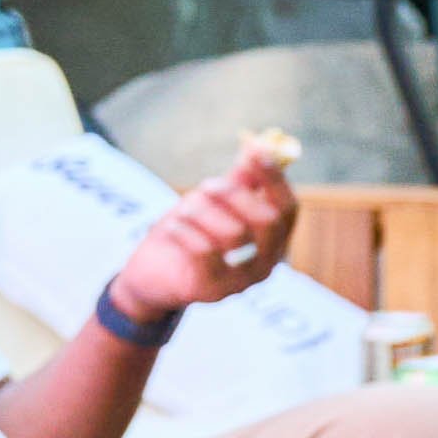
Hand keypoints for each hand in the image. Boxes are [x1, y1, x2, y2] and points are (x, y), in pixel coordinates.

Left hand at [103, 143, 297, 333]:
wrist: (150, 278)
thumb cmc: (187, 236)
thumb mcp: (212, 205)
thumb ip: (238, 181)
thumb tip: (258, 146)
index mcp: (273, 243)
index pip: (288, 209)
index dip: (274, 180)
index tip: (255, 153)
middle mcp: (265, 266)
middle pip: (267, 220)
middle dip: (233, 195)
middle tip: (206, 185)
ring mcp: (241, 282)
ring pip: (233, 234)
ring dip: (202, 212)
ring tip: (182, 210)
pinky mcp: (211, 290)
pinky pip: (204, 251)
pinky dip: (185, 231)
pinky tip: (171, 227)